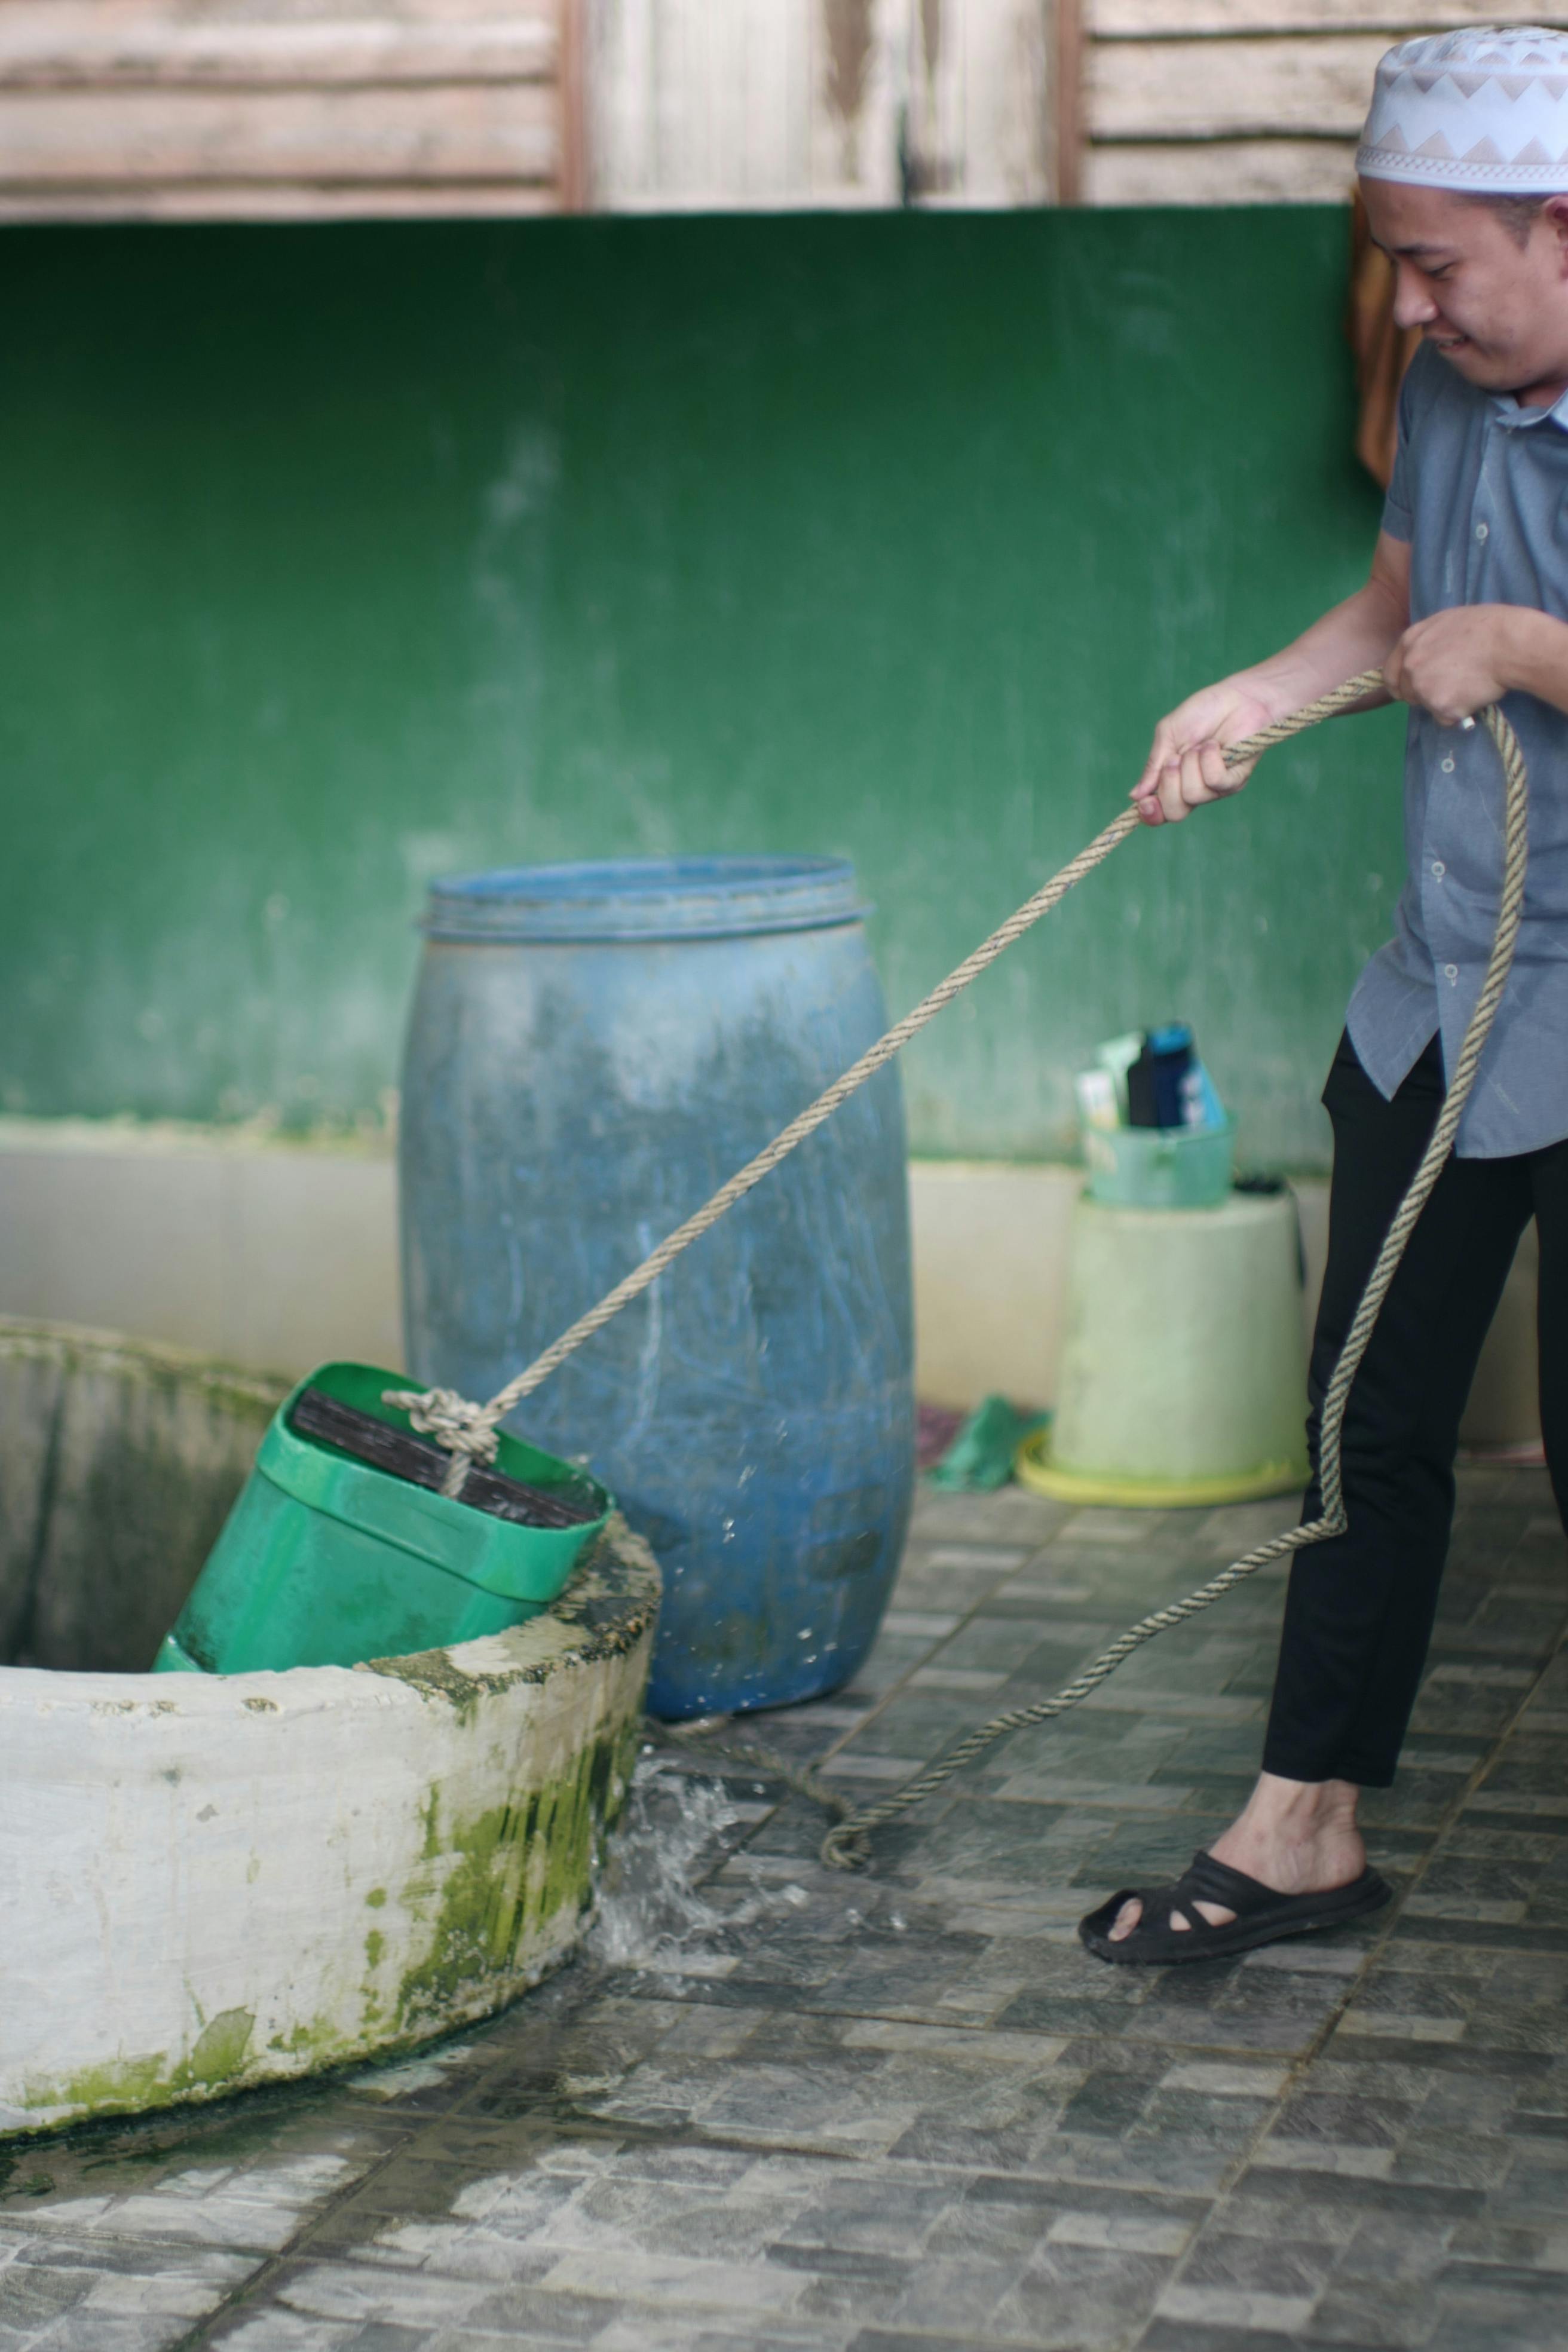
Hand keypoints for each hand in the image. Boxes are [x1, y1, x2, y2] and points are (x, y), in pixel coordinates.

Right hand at [1131, 679, 1279, 826]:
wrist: (1237, 698)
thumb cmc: (1202, 712)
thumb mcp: (1168, 736)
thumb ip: (1153, 767)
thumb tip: (1135, 796)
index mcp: (1175, 782)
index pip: (1161, 813)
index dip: (1151, 814)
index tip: (1145, 802)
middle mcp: (1195, 790)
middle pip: (1174, 813)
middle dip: (1169, 785)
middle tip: (1175, 759)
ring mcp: (1216, 789)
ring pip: (1192, 795)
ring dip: (1191, 764)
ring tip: (1200, 745)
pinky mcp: (1234, 781)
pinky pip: (1214, 781)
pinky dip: (1209, 759)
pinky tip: (1214, 745)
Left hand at [1383, 607, 1514, 725]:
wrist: (1508, 644)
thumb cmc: (1486, 628)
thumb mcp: (1446, 623)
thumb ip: (1427, 642)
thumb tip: (1423, 657)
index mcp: (1409, 642)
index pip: (1390, 673)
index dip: (1400, 685)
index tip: (1408, 692)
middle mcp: (1410, 666)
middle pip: (1407, 694)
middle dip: (1424, 695)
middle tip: (1450, 687)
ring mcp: (1423, 688)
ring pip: (1428, 706)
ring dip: (1444, 703)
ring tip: (1469, 685)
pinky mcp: (1440, 707)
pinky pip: (1446, 718)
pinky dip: (1459, 713)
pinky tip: (1474, 695)